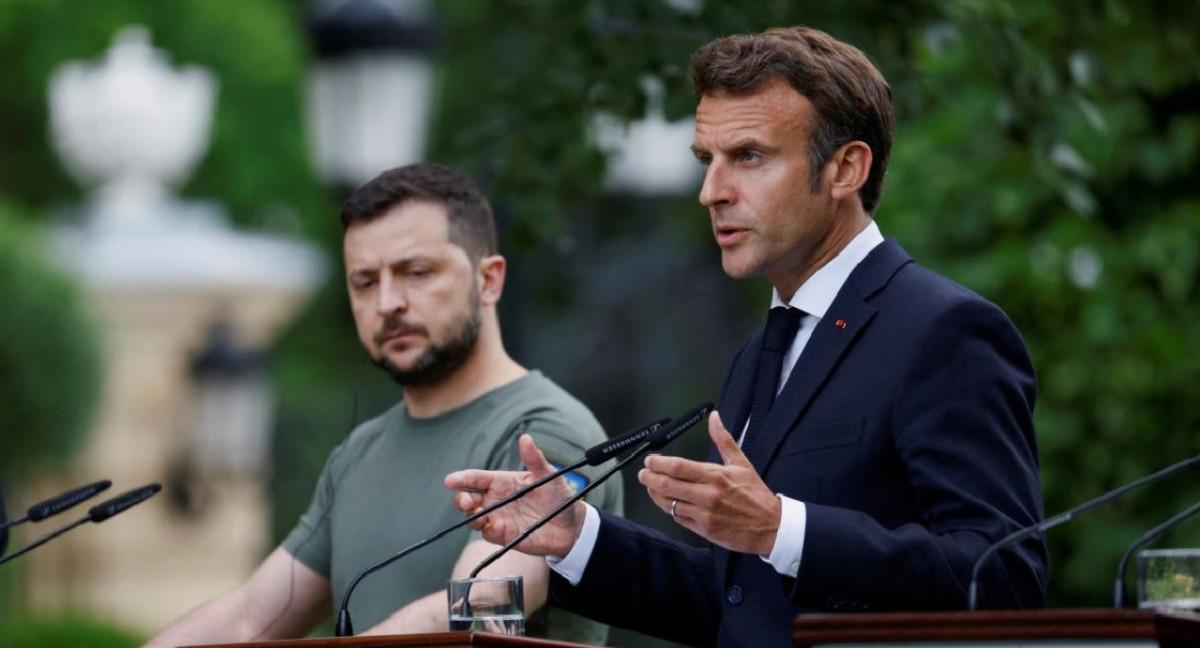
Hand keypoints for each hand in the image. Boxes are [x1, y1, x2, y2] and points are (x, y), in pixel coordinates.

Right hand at [445, 434, 584, 556]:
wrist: (571, 525)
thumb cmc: (558, 496)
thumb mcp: (548, 475)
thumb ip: (535, 459)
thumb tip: (525, 438)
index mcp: (501, 482)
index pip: (475, 478)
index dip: (461, 478)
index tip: (449, 481)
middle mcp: (495, 500)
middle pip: (467, 499)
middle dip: (461, 500)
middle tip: (467, 501)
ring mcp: (498, 518)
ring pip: (473, 519)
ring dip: (472, 518)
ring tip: (480, 515)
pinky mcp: (504, 536)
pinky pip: (490, 534)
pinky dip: (491, 530)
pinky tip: (501, 526)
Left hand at [638, 411, 781, 555]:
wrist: (772, 526)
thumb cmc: (756, 495)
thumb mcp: (742, 463)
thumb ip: (723, 439)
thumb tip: (714, 418)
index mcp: (716, 476)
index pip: (678, 467)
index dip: (658, 463)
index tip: (650, 460)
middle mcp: (708, 495)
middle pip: (668, 485)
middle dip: (650, 478)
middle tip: (644, 474)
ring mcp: (704, 514)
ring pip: (669, 504)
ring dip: (656, 494)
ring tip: (652, 486)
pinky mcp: (704, 530)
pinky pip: (678, 518)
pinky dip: (670, 509)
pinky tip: (668, 502)